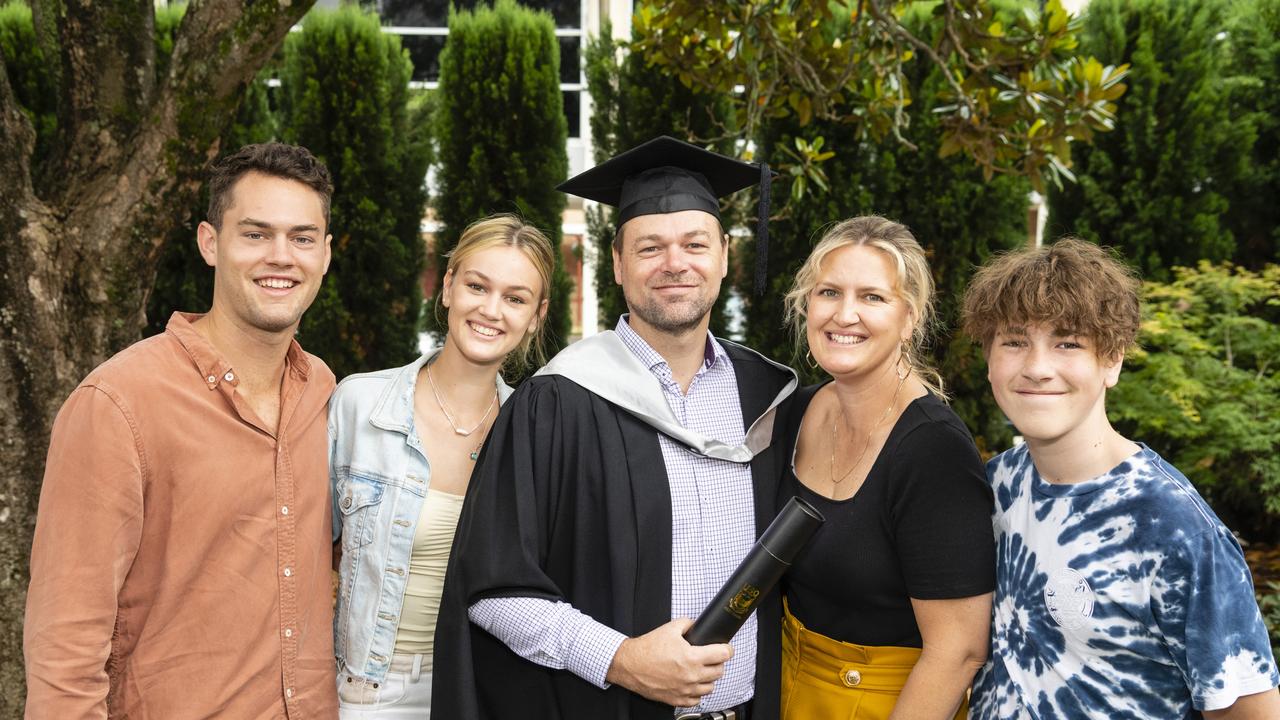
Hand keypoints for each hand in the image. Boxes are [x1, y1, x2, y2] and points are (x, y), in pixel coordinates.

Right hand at [605, 618, 733, 706]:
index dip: (727, 649)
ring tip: (700, 671)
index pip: (723, 655)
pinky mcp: (677, 699)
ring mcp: (685, 689)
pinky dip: (697, 692)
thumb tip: (697, 625)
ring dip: (708, 678)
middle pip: (719, 671)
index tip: (726, 648)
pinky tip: (691, 683)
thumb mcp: (670, 628)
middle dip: (717, 663)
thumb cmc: (647, 648)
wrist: (630, 664)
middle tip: (711, 658)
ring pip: (710, 687)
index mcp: (692, 657)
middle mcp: (691, 676)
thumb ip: (688, 624)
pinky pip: (697, 699)